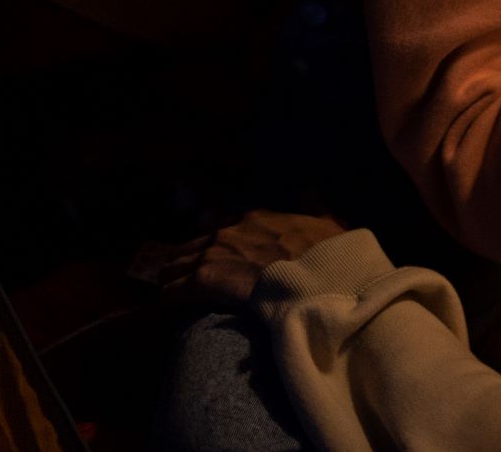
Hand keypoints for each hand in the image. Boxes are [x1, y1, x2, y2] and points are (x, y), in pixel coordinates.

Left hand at [151, 210, 346, 312]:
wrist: (315, 282)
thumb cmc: (324, 257)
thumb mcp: (328, 223)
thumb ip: (315, 206)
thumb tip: (312, 191)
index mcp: (255, 217)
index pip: (218, 225)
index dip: (216, 245)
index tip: (219, 260)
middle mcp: (229, 230)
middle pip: (190, 246)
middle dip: (188, 263)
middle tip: (193, 282)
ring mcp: (213, 253)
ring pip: (173, 266)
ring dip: (176, 280)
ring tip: (181, 296)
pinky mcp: (204, 280)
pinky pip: (171, 291)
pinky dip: (173, 299)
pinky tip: (179, 309)